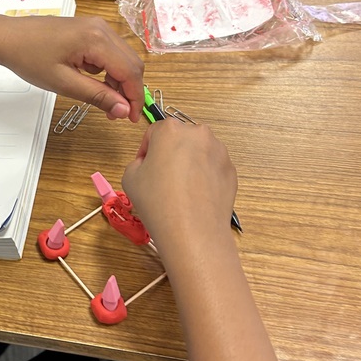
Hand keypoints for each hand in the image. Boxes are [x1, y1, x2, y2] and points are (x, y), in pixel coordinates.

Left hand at [0, 16, 143, 121]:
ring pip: (123, 59)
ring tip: (101, 100)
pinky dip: (107, 70)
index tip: (132, 118)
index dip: (135, 98)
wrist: (8, 38)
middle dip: (128, 91)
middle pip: (132, 64)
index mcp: (96, 40)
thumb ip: (97, 96)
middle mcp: (101, 28)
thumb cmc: (29, 57)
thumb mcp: (64, 83)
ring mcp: (96, 27)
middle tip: (116, 113)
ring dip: (118, 82)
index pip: (130, 72)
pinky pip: (110, 52)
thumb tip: (123, 110)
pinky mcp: (90, 29)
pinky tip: (90, 80)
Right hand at [122, 120, 236, 257]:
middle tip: (161, 178)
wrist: (192, 230)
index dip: (146, 150)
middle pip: (179, 139)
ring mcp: (218, 151)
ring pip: (198, 153)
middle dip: (170, 154)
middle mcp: (198, 134)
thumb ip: (137, 162)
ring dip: (188, 164)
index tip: (144, 165)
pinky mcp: (230, 170)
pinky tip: (193, 197)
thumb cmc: (159, 202)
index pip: (154, 132)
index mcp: (170, 130)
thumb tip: (148, 165)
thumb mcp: (129, 178)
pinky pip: (212, 168)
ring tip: (178, 190)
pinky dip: (203, 177)